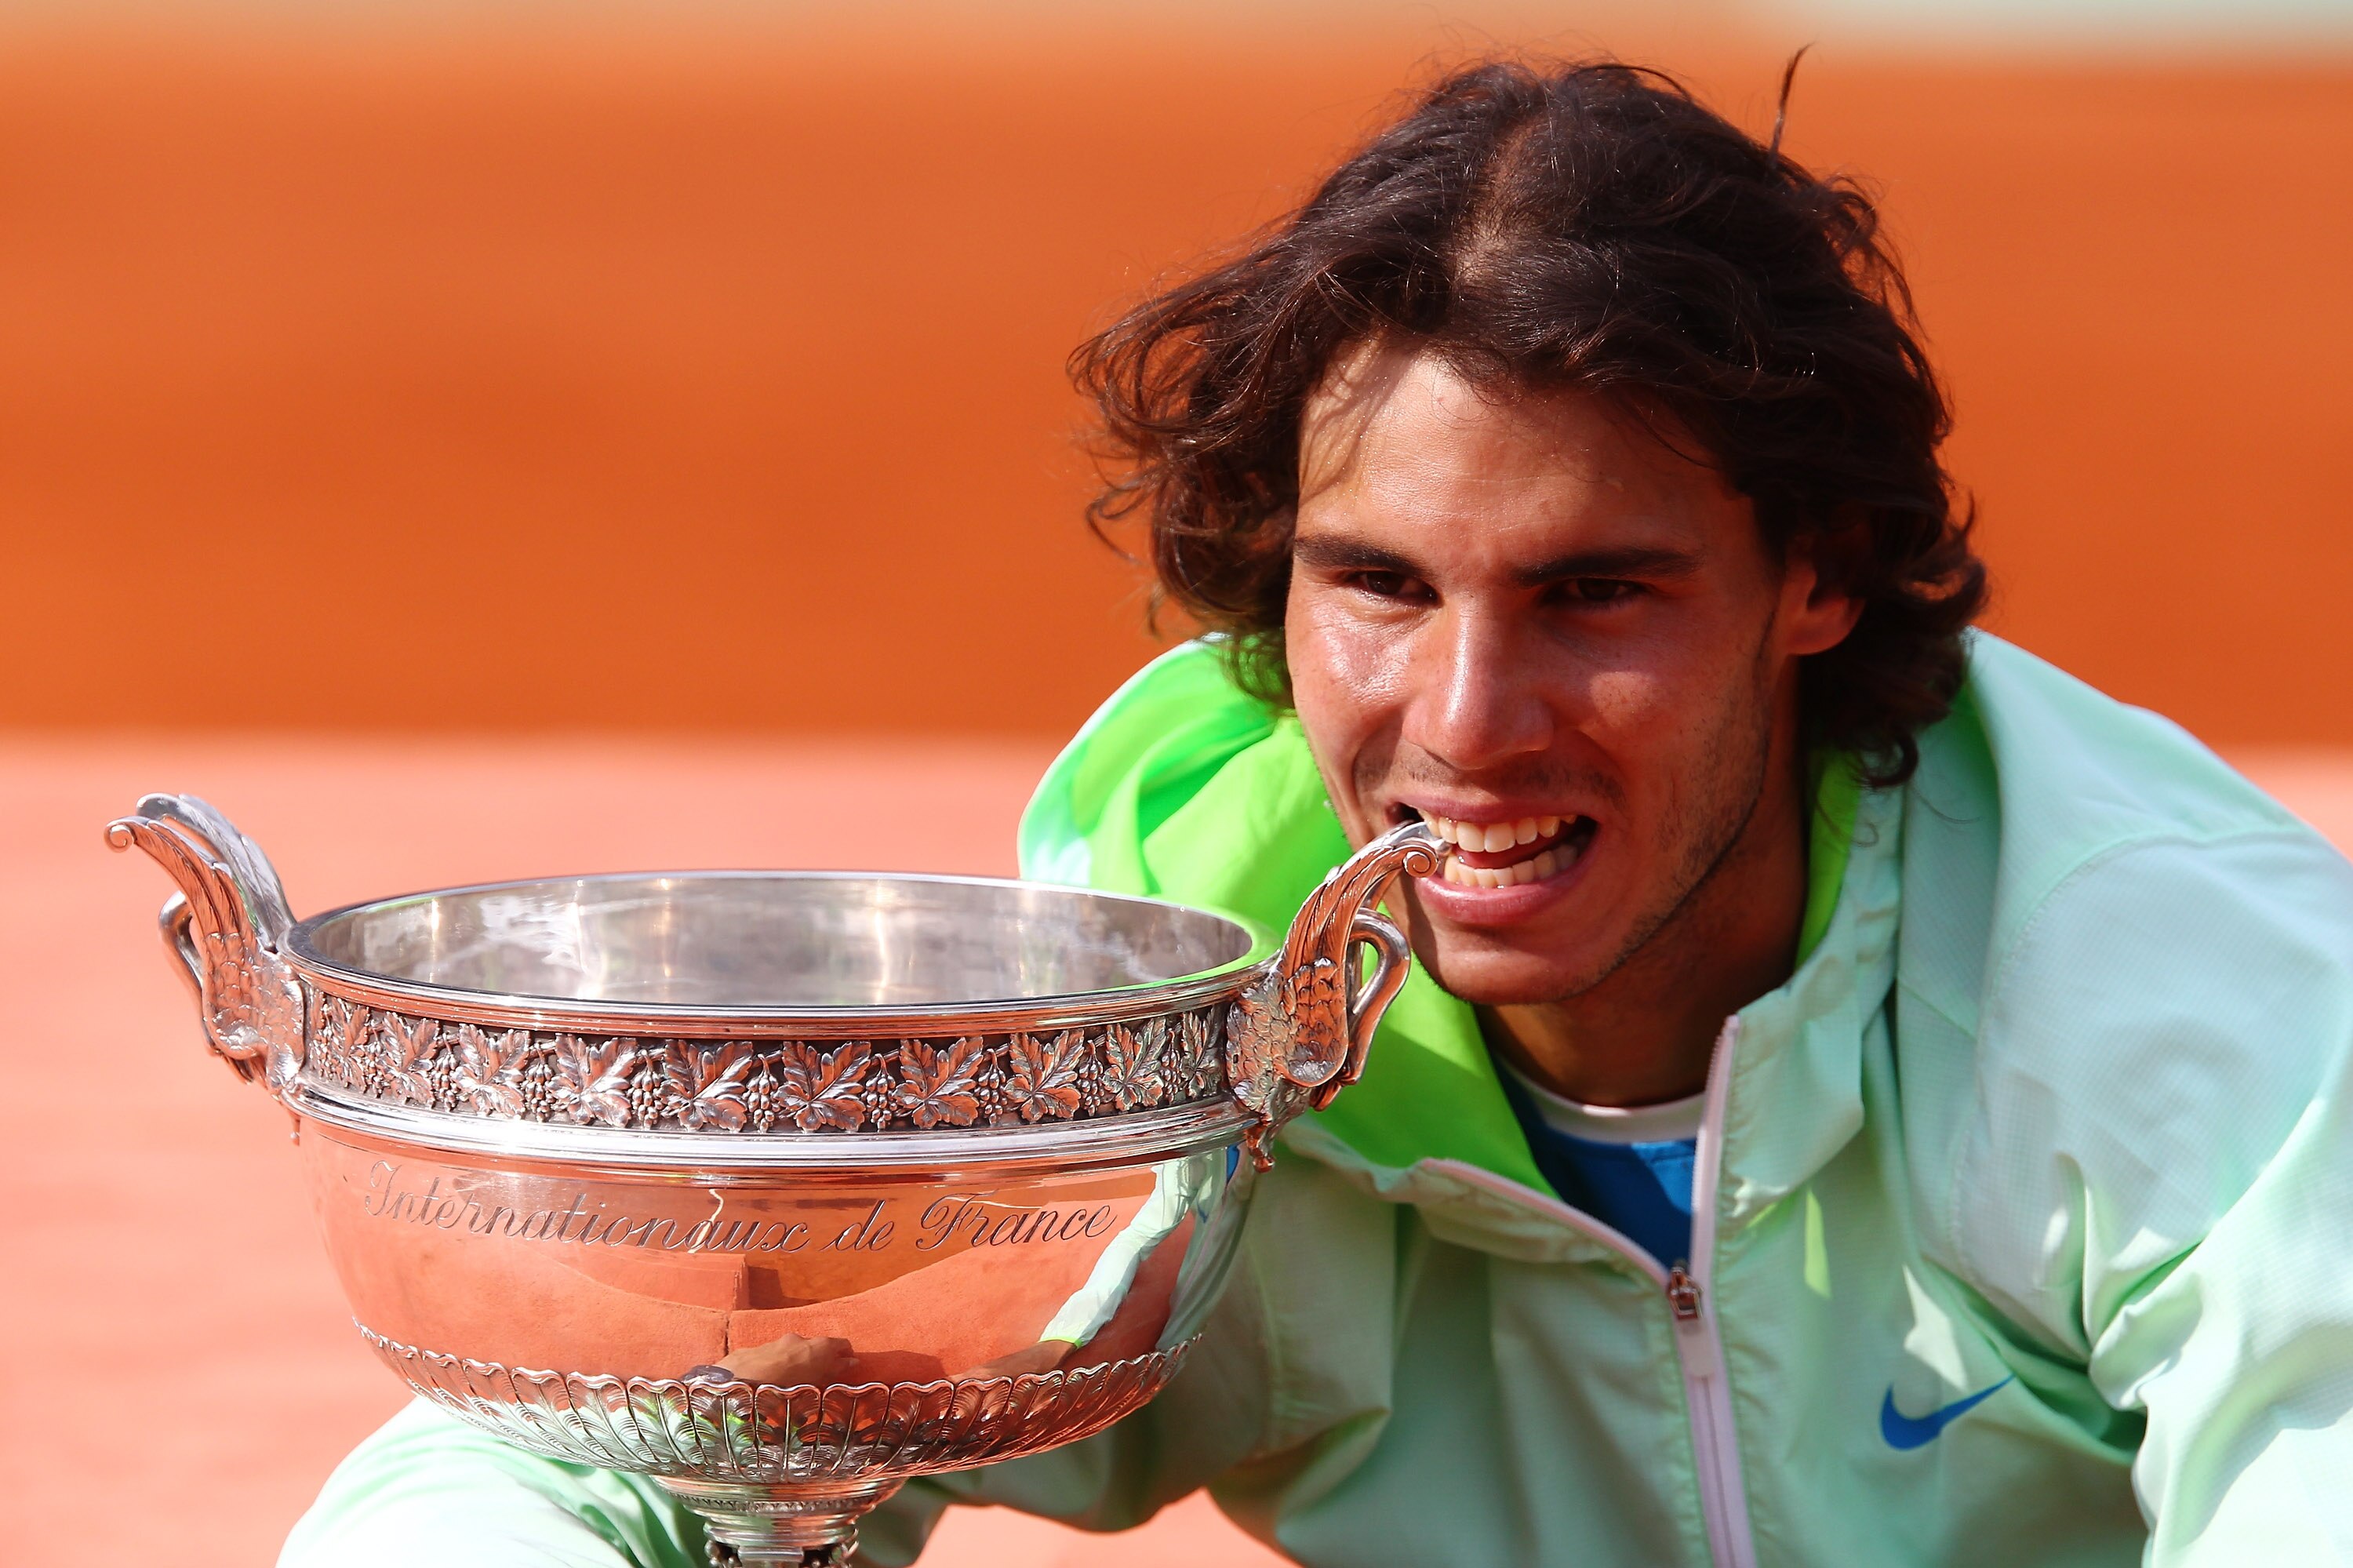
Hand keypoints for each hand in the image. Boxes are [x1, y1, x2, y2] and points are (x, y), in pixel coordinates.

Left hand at [713, 1332, 859, 1385]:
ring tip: (789, 1389)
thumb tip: (852, 1361)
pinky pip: (770, 1358)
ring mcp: (773, 1343)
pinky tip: (766, 1386)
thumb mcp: (816, 1383)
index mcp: (817, 1346)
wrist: (737, 1382)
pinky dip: (774, 1368)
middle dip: (818, 1363)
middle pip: (814, 1349)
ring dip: (794, 1366)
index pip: (841, 1344)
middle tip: (817, 1384)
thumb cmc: (784, 1387)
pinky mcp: (752, 1351)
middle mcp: (797, 1339)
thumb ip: (835, 1370)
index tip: (848, 1370)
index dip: (847, 1357)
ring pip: (790, 1353)